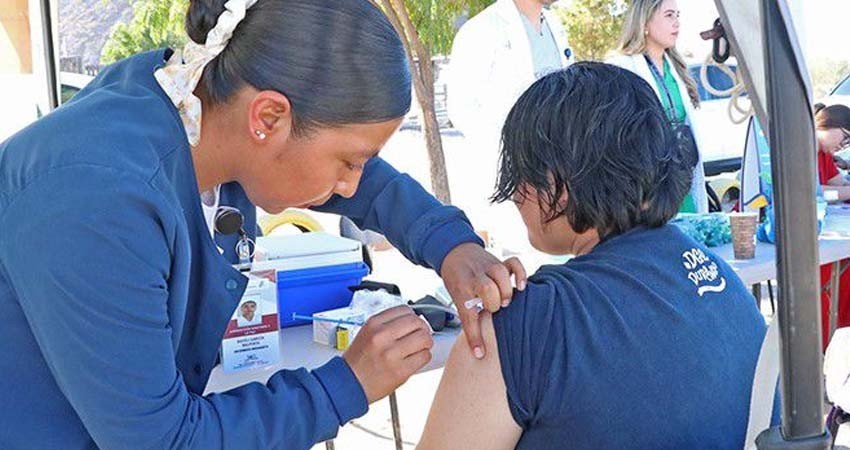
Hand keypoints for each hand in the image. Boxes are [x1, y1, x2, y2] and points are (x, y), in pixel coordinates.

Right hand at [343, 305, 432, 402]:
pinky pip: (424, 356)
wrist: (348, 385)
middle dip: (423, 329)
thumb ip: (387, 325)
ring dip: (425, 343)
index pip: (405, 310)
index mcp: (373, 324)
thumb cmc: (357, 362)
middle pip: (417, 322)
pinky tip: (415, 360)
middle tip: (421, 336)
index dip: (412, 317)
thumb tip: (412, 321)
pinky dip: (423, 357)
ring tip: (419, 348)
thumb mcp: (366, 334)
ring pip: (424, 338)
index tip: (413, 324)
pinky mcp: (400, 370)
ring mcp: (391, 353)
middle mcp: (382, 336)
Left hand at [440, 243, 526, 358]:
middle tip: (494, 309)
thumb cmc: (457, 279)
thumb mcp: (456, 297)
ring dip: (505, 290)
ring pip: (500, 274)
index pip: (468, 316)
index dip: (474, 336)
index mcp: (461, 290)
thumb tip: (477, 347)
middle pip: (486, 288)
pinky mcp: (499, 261)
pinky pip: (513, 263)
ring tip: (505, 301)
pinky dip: (520, 274)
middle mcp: (475, 278)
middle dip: (493, 303)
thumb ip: (468, 316)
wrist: (453, 251)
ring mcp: (488, 267)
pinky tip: (521, 286)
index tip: (480, 353)